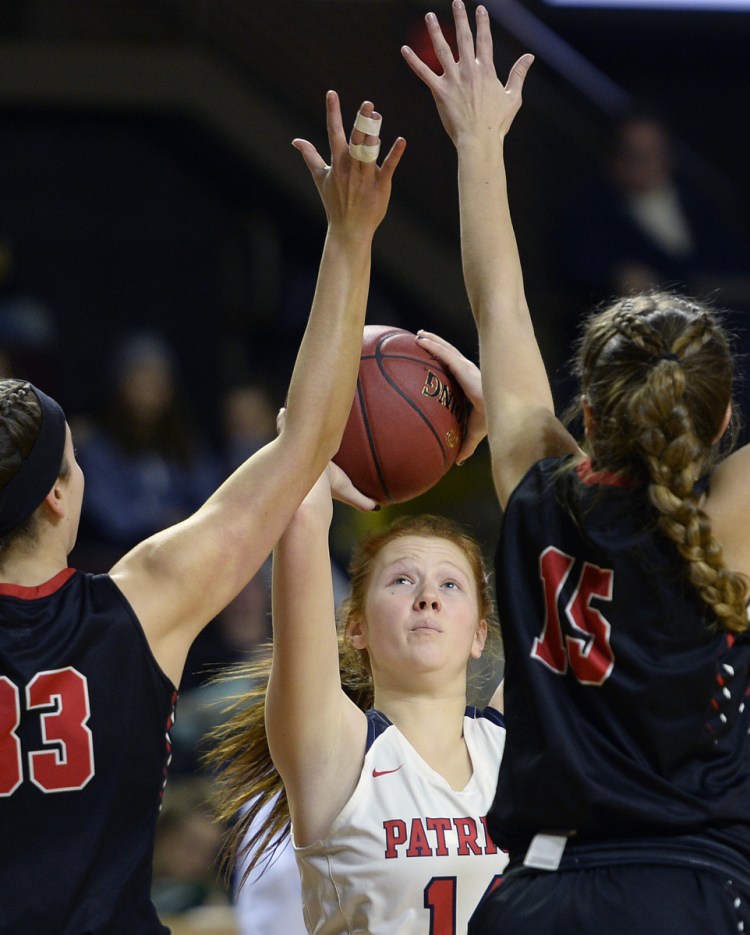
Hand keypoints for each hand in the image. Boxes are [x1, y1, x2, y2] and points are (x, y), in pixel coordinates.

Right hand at [292, 91, 406, 239]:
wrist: (348, 229)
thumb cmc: (335, 203)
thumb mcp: (320, 177)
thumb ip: (310, 156)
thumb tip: (296, 140)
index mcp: (337, 162)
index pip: (334, 132)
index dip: (333, 112)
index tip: (332, 93)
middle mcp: (351, 166)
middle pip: (356, 139)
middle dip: (361, 121)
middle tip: (367, 103)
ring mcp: (366, 176)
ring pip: (370, 150)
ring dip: (374, 133)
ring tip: (377, 115)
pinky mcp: (381, 185)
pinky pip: (389, 167)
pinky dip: (395, 154)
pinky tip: (401, 140)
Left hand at [401, 1, 532, 147]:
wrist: (479, 140)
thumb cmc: (497, 123)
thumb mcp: (513, 97)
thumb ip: (518, 74)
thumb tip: (530, 56)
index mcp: (486, 70)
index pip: (484, 40)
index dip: (482, 23)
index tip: (480, 9)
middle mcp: (469, 71)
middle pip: (463, 38)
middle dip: (460, 18)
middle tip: (456, 2)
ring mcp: (453, 80)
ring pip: (442, 49)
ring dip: (435, 31)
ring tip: (429, 16)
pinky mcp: (439, 92)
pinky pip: (424, 73)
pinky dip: (414, 61)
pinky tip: (405, 49)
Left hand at [415, 330, 485, 463]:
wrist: (502, 410)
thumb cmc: (493, 419)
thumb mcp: (473, 431)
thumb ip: (465, 443)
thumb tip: (457, 462)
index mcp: (470, 382)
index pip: (456, 368)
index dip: (447, 360)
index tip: (436, 355)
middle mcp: (467, 371)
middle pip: (449, 354)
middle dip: (437, 345)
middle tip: (422, 339)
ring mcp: (465, 367)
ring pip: (445, 349)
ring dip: (432, 341)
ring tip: (419, 335)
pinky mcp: (462, 367)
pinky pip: (443, 353)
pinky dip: (431, 346)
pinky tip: (420, 340)